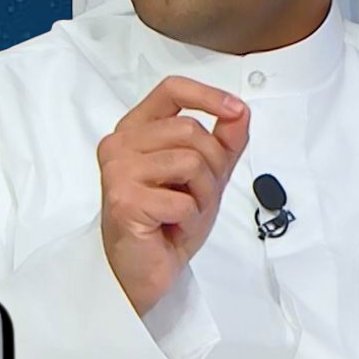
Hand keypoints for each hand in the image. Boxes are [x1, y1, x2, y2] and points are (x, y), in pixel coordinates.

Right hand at [97, 75, 249, 314]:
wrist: (144, 268)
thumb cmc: (166, 221)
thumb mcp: (204, 175)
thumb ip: (223, 142)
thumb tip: (240, 112)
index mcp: (135, 131)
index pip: (171, 90)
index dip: (207, 96)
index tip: (235, 110)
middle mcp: (120, 145)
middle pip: (190, 130)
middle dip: (211, 166)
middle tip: (197, 195)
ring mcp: (118, 170)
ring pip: (190, 162)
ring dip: (202, 195)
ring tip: (183, 212)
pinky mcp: (124, 199)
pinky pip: (183, 199)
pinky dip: (190, 219)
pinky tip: (172, 226)